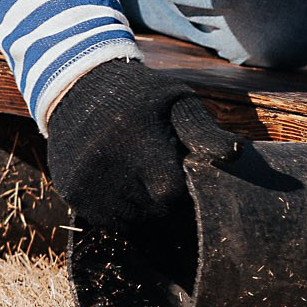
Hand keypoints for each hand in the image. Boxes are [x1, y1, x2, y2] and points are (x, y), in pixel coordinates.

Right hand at [44, 58, 242, 251]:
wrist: (79, 85)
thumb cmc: (140, 96)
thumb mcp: (177, 102)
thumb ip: (206, 133)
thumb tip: (236, 154)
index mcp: (138, 141)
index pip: (170, 193)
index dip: (179, 187)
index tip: (177, 170)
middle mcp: (106, 165)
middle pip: (151, 211)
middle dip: (161, 199)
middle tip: (158, 171)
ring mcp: (84, 182)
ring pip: (129, 221)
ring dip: (141, 207)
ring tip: (138, 174)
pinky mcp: (69, 192)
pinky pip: (105, 220)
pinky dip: (118, 209)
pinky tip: (119, 181)